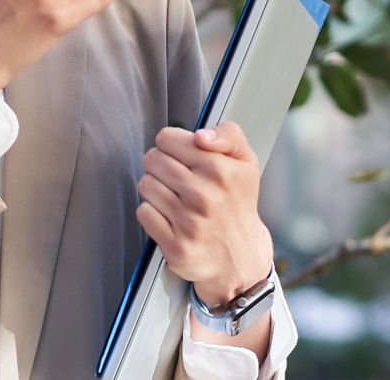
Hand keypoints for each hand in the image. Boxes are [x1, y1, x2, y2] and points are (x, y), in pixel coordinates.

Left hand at [135, 122, 273, 304]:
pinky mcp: (176, 245)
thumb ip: (229, 135)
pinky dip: (153, 213)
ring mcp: (189, 222)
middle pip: (153, 160)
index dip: (172, 145)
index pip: (167, 139)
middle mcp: (205, 195)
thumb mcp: (246, 162)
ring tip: (174, 197)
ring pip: (146, 185)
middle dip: (161, 165)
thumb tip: (201, 135)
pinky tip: (170, 216)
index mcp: (221, 170)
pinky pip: (144, 212)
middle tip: (177, 177)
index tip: (182, 156)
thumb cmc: (237, 204)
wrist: (240, 255)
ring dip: (156, 189)